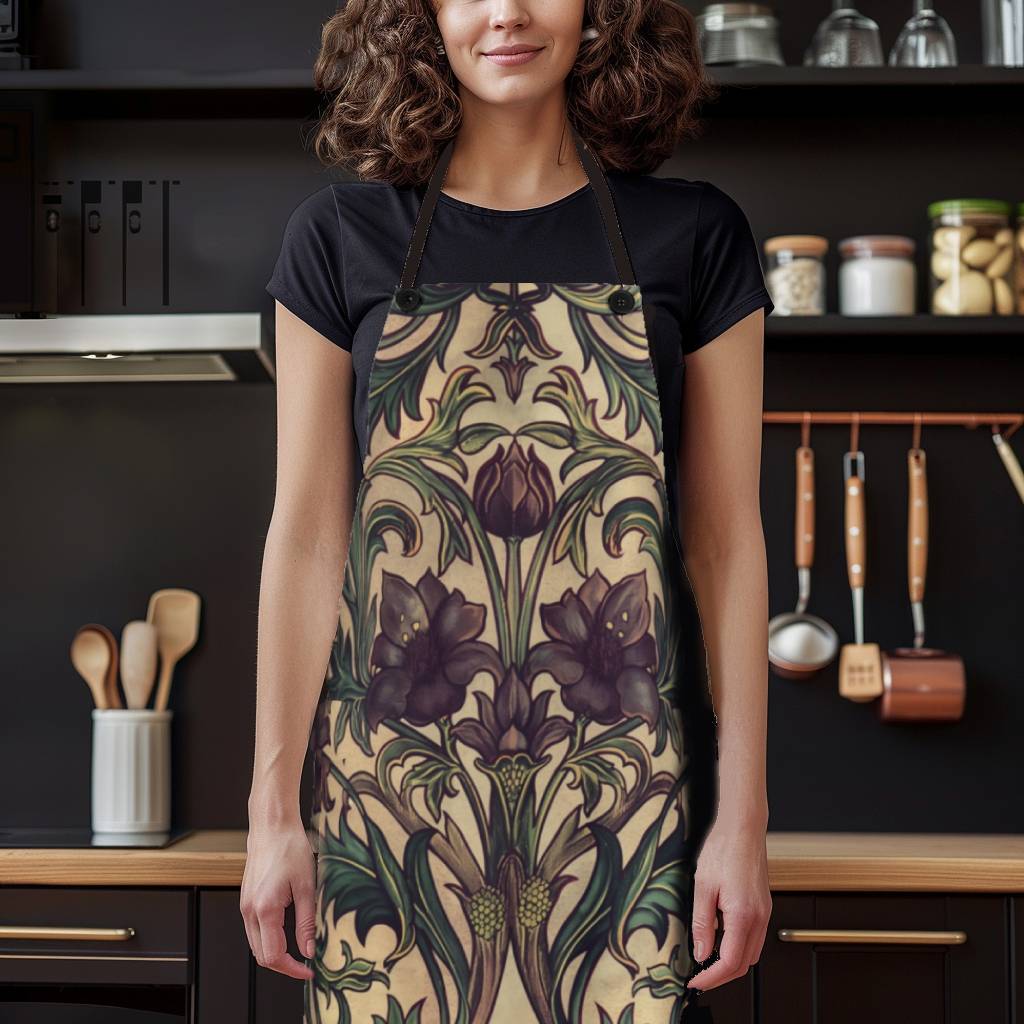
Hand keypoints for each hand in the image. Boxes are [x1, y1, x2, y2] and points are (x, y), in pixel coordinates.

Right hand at [240, 820, 316, 979]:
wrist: (272, 827)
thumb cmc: (290, 848)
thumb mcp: (306, 886)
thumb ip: (307, 922)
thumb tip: (309, 950)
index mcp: (265, 909)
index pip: (273, 956)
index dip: (292, 969)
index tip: (309, 971)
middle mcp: (249, 911)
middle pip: (262, 956)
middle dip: (284, 966)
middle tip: (307, 964)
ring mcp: (245, 906)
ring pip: (257, 945)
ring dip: (276, 953)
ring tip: (300, 951)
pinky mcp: (247, 901)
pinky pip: (255, 931)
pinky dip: (269, 939)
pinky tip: (287, 933)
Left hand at [685, 812, 770, 992]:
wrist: (743, 828)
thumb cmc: (723, 850)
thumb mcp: (703, 886)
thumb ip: (702, 924)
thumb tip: (701, 954)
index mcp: (744, 915)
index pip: (730, 962)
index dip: (711, 978)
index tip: (695, 981)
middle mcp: (759, 918)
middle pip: (744, 964)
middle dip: (721, 976)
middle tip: (699, 976)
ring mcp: (765, 913)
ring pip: (751, 953)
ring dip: (731, 963)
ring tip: (707, 962)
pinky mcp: (764, 907)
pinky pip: (754, 938)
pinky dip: (739, 948)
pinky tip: (721, 941)